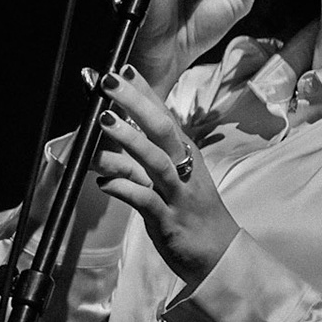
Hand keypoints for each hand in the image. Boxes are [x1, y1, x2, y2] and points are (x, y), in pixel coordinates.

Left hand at [94, 65, 239, 283]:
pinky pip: (146, 202)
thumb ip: (137, 156)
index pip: (162, 113)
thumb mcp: (167, 176)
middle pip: (161, 128)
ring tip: (103, 121)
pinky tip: (102, 182)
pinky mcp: (169, 221)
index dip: (142, 90)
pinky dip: (125, 189)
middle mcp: (184, 167)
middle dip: (134, 102)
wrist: (218, 254)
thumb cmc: (188, 210)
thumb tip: (108, 130)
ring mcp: (178, 194)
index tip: (119, 67)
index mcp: (184, 152)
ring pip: (155, 161)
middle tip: (107, 80)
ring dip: (129, 140)